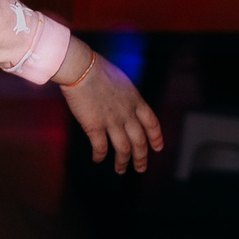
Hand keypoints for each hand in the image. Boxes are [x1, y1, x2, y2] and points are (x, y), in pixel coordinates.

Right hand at [56, 42, 162, 172]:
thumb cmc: (98, 69)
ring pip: (123, 149)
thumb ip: (126, 96)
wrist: (82, 69)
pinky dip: (100, 156)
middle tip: (141, 168)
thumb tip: (125, 104)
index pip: (152, 124)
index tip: (157, 148)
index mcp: (136, 101)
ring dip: (123, 162)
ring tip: (121, 170)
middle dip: (141, 157)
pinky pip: (100, 147)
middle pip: (140, 142)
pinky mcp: (94, 127)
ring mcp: (112, 122)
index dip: (156, 138)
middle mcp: (127, 114)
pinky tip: (97, 160)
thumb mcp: (122, 81)